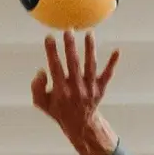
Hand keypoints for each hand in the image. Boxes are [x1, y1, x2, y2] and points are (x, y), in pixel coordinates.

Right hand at [31, 32, 118, 154]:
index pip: (55, 67)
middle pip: (73, 64)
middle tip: (68, 30)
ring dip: (90, 49)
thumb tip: (41, 70)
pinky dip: (112, 63)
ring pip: (90, 66)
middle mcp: (76, 89)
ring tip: (89, 33)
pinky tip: (117, 51)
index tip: (49, 37)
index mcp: (60, 91)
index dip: (52, 52)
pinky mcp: (101, 89)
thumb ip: (36, 87)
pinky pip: (107, 74)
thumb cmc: (58, 109)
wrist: (80, 124)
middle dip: (70, 46)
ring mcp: (90, 88)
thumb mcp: (41, 103)